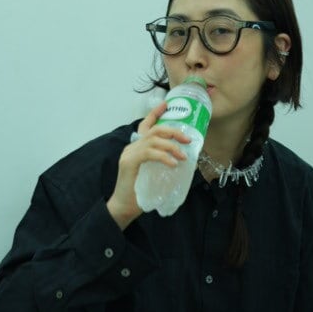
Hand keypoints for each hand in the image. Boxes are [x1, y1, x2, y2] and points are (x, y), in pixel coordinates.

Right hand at [107, 101, 191, 227]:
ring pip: (153, 140)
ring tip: (183, 157)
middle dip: (174, 132)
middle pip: (154, 130)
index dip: (155, 113)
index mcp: (137, 147)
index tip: (167, 104)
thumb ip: (163, 163)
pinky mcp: (129, 162)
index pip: (145, 125)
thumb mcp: (155, 174)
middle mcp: (132, 146)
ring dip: (172, 146)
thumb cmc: (141, 193)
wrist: (124, 207)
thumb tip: (185, 159)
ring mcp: (129, 153)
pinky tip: (172, 164)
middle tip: (188, 140)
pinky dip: (163, 157)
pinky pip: (149, 153)